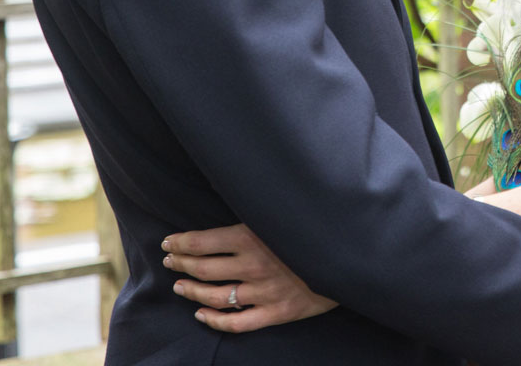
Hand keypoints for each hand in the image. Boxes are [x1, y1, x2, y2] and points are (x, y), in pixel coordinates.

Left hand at [162, 224, 336, 332]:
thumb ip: (255, 212)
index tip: (168, 243)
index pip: (201, 242)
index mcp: (251, 237)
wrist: (351, 257)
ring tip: (180, 287)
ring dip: (192, 292)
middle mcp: (253, 266)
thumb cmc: (314, 229)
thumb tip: (230, 196)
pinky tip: (202, 315)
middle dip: (180, 264)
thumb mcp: (282, 213)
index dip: (179, 243)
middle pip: (202, 268)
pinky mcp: (277, 312)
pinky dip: (214, 321)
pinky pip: (237, 323)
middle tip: (171, 262)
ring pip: (215, 297)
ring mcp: (264, 292)